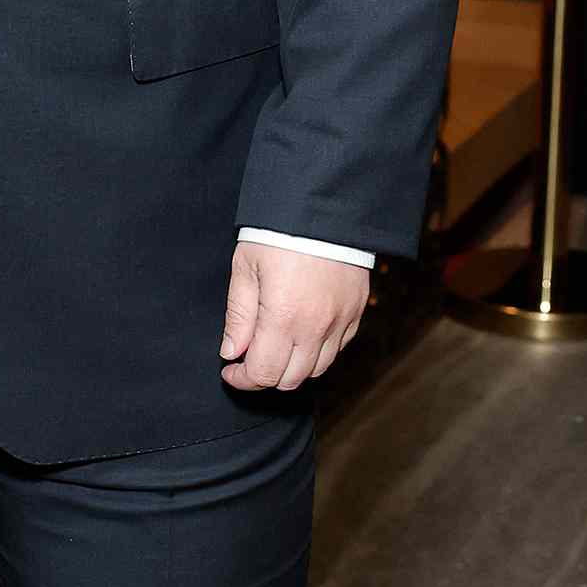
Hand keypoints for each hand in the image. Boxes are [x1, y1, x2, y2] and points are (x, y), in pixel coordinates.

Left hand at [218, 240, 368, 390]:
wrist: (321, 207)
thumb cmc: (277, 233)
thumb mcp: (245, 268)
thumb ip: (238, 316)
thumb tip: (231, 353)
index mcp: (283, 318)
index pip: (263, 373)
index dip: (243, 379)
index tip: (230, 371)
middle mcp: (316, 327)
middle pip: (290, 379)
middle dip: (265, 376)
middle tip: (248, 359)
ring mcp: (340, 322)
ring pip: (316, 370)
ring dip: (292, 368)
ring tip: (274, 347)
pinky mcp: (356, 313)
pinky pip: (337, 350)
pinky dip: (317, 353)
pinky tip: (301, 335)